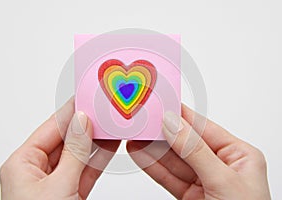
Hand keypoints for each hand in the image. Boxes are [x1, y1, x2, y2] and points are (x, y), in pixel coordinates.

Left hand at [0, 98, 119, 199]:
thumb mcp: (58, 187)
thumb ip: (73, 152)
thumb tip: (82, 121)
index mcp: (23, 163)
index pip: (51, 128)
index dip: (71, 111)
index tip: (88, 97)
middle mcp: (37, 170)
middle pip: (66, 139)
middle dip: (87, 124)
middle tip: (105, 108)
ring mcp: (55, 182)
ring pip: (79, 153)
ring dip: (97, 139)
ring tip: (113, 122)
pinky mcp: (70, 193)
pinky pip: (86, 169)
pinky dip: (99, 157)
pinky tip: (111, 144)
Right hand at [127, 105, 270, 198]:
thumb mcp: (223, 182)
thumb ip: (195, 151)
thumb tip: (174, 124)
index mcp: (239, 156)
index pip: (203, 128)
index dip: (181, 115)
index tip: (161, 104)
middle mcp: (221, 166)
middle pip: (185, 143)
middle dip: (162, 132)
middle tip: (142, 120)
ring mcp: (204, 181)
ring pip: (173, 160)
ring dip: (152, 149)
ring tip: (135, 135)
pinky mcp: (191, 196)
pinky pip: (169, 177)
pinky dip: (153, 166)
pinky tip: (140, 154)